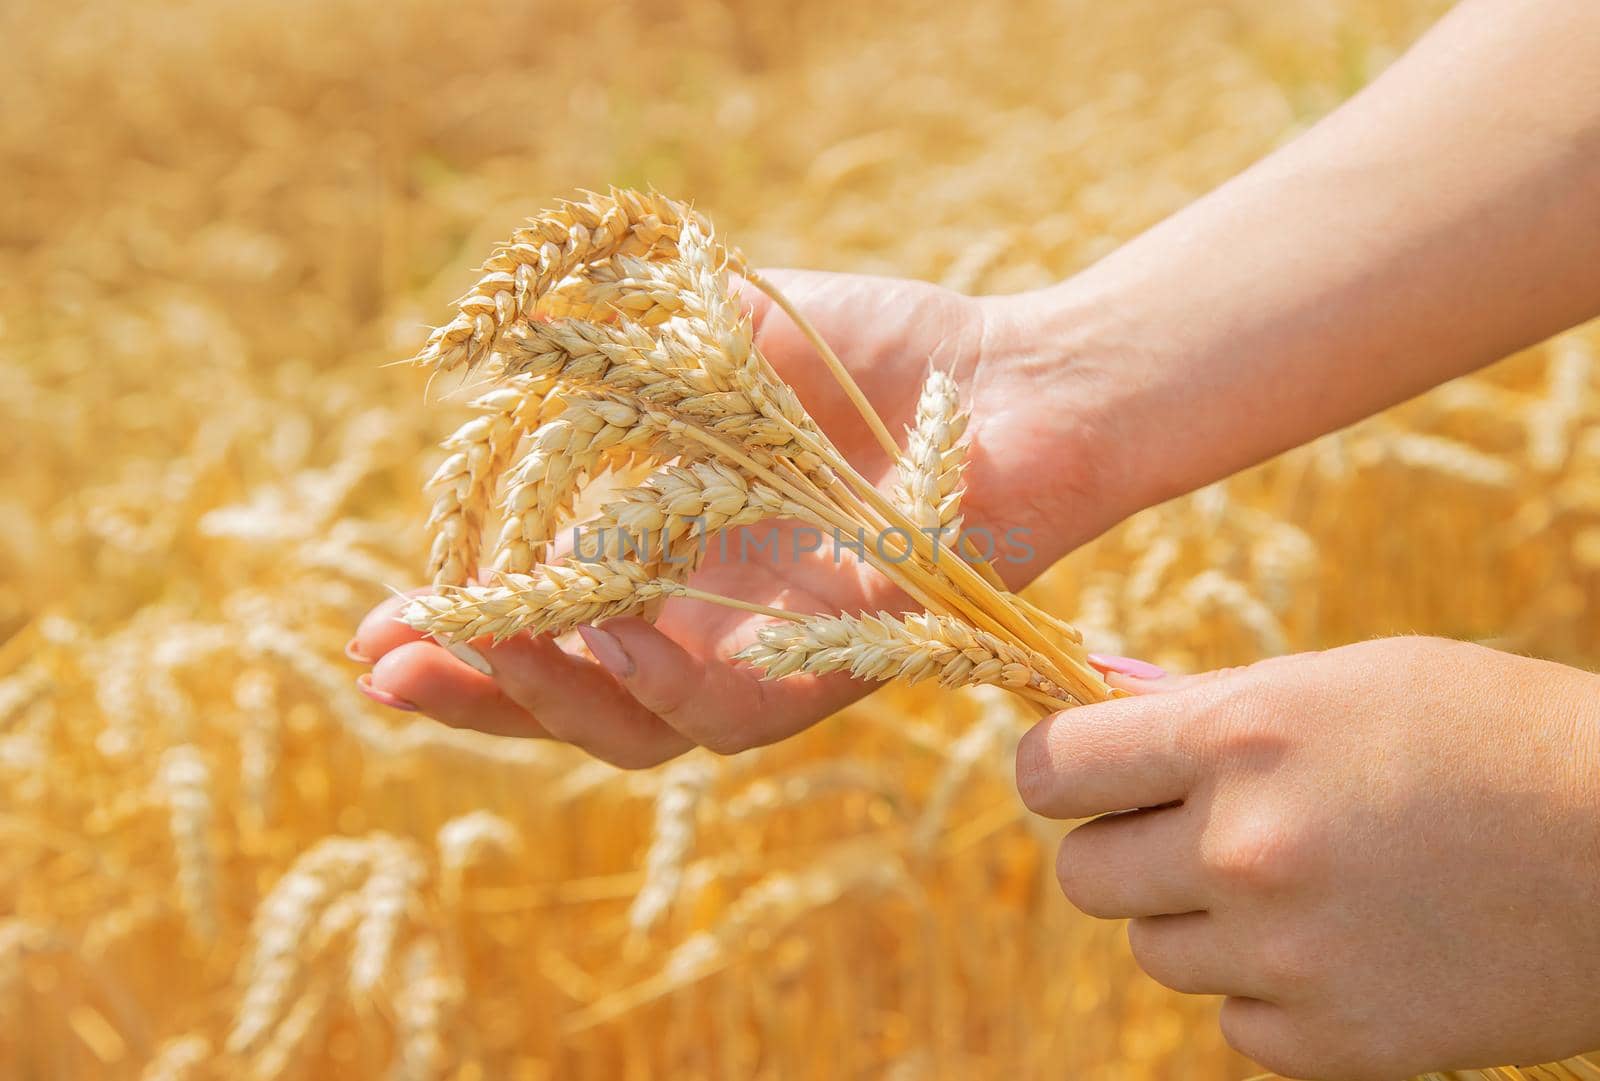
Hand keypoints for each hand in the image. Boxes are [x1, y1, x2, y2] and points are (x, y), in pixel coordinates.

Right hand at [350, 271, 1126, 765]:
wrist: (1019, 383)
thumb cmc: (885, 356)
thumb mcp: (729, 336)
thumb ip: (631, 354)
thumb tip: (514, 347)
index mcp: (673, 555)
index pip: (549, 618)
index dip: (467, 631)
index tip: (382, 620)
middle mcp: (710, 620)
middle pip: (574, 695)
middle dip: (475, 687)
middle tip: (384, 663)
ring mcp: (769, 654)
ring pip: (636, 726)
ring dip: (546, 695)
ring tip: (479, 644)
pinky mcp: (833, 671)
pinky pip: (729, 710)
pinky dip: (654, 684)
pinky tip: (598, 632)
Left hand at [1017, 637, 1599, 1078]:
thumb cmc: (1491, 736)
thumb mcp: (1344, 681)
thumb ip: (1213, 709)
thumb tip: (1110, 721)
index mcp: (1241, 736)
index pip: (1053, 769)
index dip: (1057, 772)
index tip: (1076, 776)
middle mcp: (1245, 848)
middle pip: (1083, 875)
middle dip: (1123, 849)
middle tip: (1190, 831)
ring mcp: (1287, 954)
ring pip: (1154, 950)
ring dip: (1198, 920)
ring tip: (1292, 887)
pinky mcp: (1335, 1043)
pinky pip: (1233, 1023)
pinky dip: (1267, 992)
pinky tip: (1339, 947)